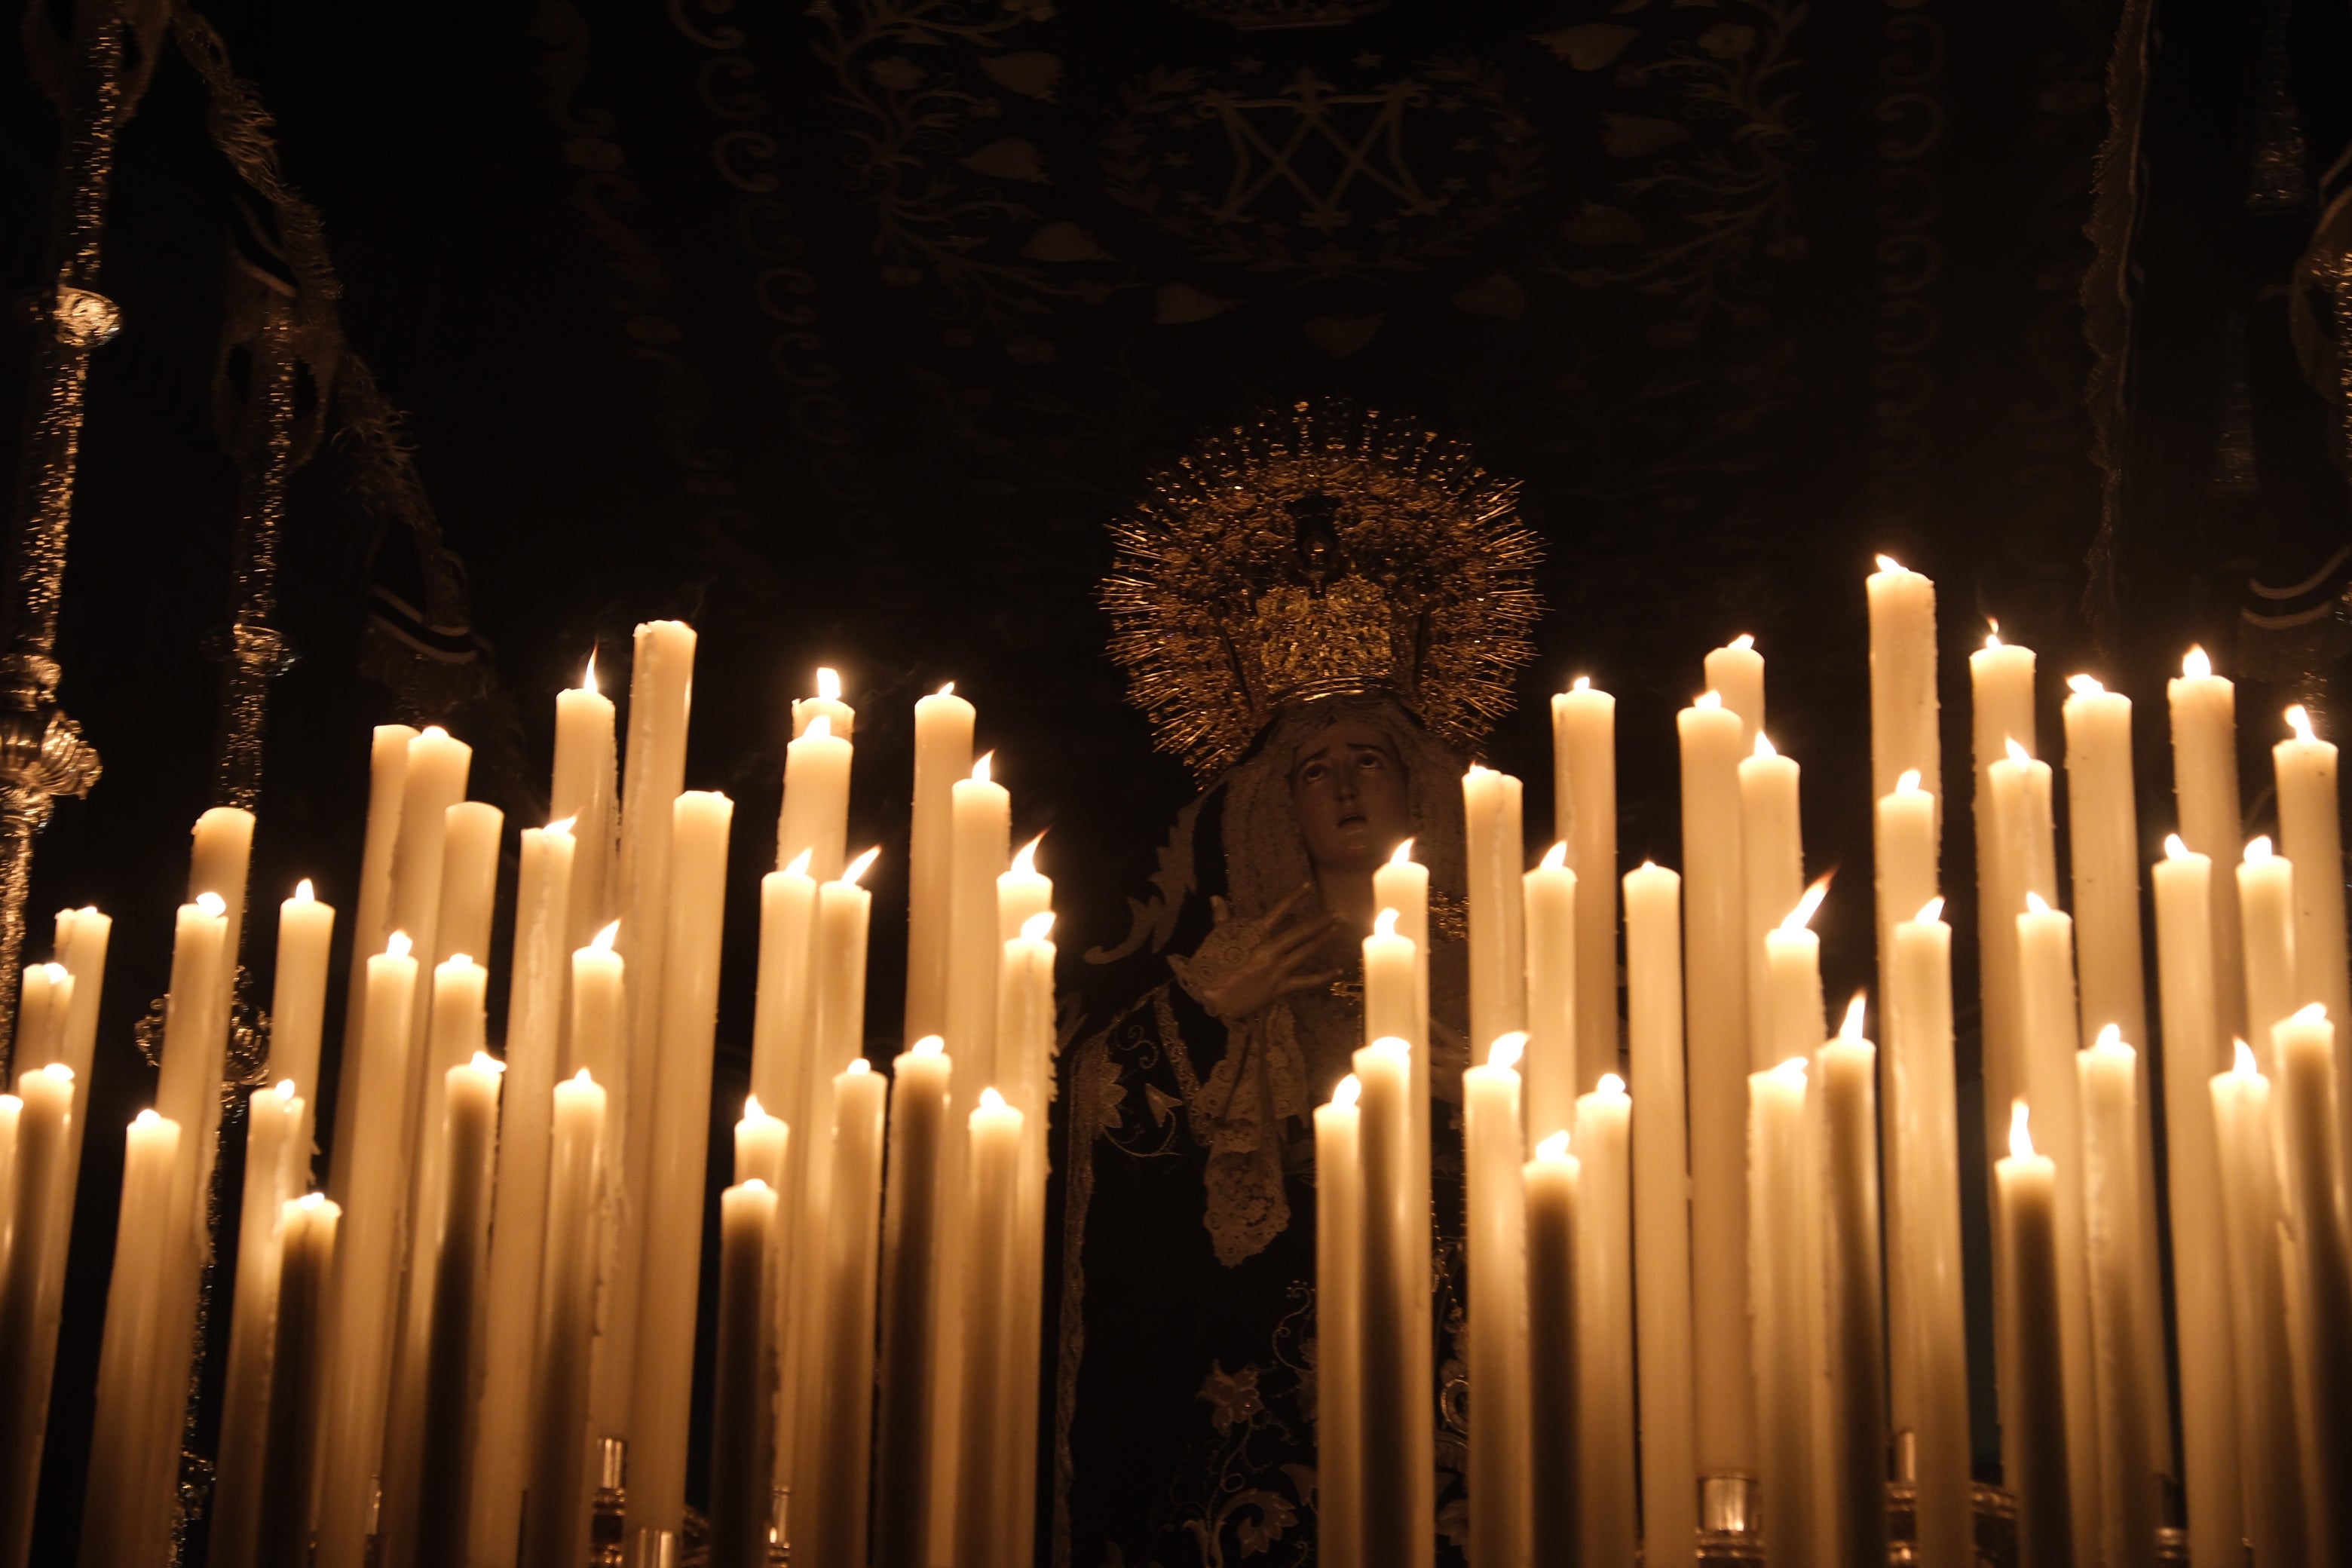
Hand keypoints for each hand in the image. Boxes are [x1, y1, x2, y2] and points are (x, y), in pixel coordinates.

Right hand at [1170, 884, 1341, 1023]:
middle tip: (1336, 914)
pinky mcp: (1281, 987)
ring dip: (1322, 940)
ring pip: (1306, 952)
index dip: (1294, 897)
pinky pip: (1306, 981)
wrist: (1213, 997)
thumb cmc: (1213, 966)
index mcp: (1256, 934)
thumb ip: (1222, 917)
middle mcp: (1271, 949)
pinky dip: (1323, 977)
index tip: (1308, 886)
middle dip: (1320, 922)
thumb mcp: (1217, 938)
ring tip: (1337, 930)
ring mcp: (1278, 969)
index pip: (1279, 910)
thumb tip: (1216, 897)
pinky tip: (1338, 971)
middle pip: (1301, 932)